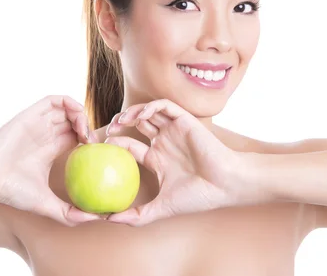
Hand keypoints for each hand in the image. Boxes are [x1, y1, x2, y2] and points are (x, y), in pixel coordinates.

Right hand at [0, 95, 100, 225]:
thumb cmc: (11, 190)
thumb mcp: (46, 204)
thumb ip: (69, 214)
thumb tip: (97, 221)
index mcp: (50, 150)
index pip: (77, 138)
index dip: (91, 141)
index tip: (99, 154)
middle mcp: (45, 134)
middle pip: (74, 121)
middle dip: (88, 127)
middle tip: (93, 142)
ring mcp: (39, 122)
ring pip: (68, 109)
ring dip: (81, 115)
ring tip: (84, 132)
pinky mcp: (32, 113)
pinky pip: (55, 100)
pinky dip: (70, 103)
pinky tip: (77, 119)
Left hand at [104, 99, 263, 225]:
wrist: (224, 184)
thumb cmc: (198, 197)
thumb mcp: (162, 208)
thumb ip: (137, 216)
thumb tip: (108, 220)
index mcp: (158, 159)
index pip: (131, 146)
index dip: (115, 143)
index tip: (101, 148)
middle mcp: (164, 142)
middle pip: (136, 125)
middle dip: (119, 123)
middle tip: (107, 130)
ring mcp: (174, 130)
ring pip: (147, 112)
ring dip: (132, 112)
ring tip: (120, 121)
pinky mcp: (184, 120)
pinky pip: (163, 106)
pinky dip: (150, 107)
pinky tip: (140, 116)